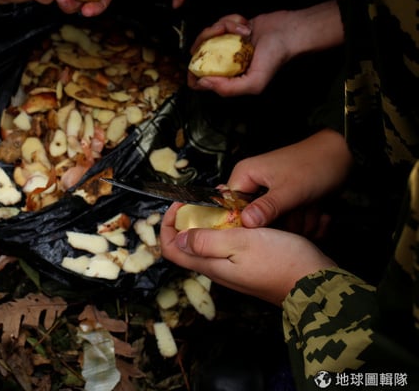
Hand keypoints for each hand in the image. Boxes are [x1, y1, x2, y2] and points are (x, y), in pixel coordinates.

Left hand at [158, 202, 336, 305]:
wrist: (318, 284)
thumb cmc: (281, 261)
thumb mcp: (239, 243)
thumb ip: (206, 241)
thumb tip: (178, 239)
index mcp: (210, 265)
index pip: (170, 250)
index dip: (167, 226)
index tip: (180, 205)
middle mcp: (219, 270)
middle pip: (189, 245)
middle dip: (190, 220)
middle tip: (204, 201)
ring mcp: (235, 269)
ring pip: (211, 243)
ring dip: (211, 222)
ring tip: (225, 204)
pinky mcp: (252, 266)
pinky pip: (231, 245)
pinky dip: (231, 228)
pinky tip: (244, 216)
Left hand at [188, 1, 344, 95]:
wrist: (289, 31)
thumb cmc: (275, 58)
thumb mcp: (254, 82)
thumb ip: (228, 89)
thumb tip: (202, 82)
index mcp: (227, 78)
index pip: (199, 82)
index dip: (192, 75)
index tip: (195, 64)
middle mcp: (224, 62)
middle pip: (198, 52)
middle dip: (207, 39)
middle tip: (222, 33)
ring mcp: (226, 45)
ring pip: (208, 34)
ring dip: (223, 26)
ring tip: (243, 29)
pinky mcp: (231, 29)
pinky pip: (219, 22)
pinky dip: (231, 20)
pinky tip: (246, 24)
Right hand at [225, 130, 352, 227]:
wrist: (344, 156)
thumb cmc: (315, 164)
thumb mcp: (290, 189)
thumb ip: (267, 207)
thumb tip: (246, 222)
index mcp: (246, 175)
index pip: (231, 207)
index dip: (247, 221)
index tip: (267, 226)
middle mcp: (255, 185)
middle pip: (257, 220)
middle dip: (283, 223)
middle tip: (298, 212)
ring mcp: (272, 196)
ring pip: (277, 225)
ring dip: (299, 223)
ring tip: (311, 208)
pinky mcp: (288, 203)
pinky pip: (292, 223)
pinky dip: (308, 222)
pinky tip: (319, 213)